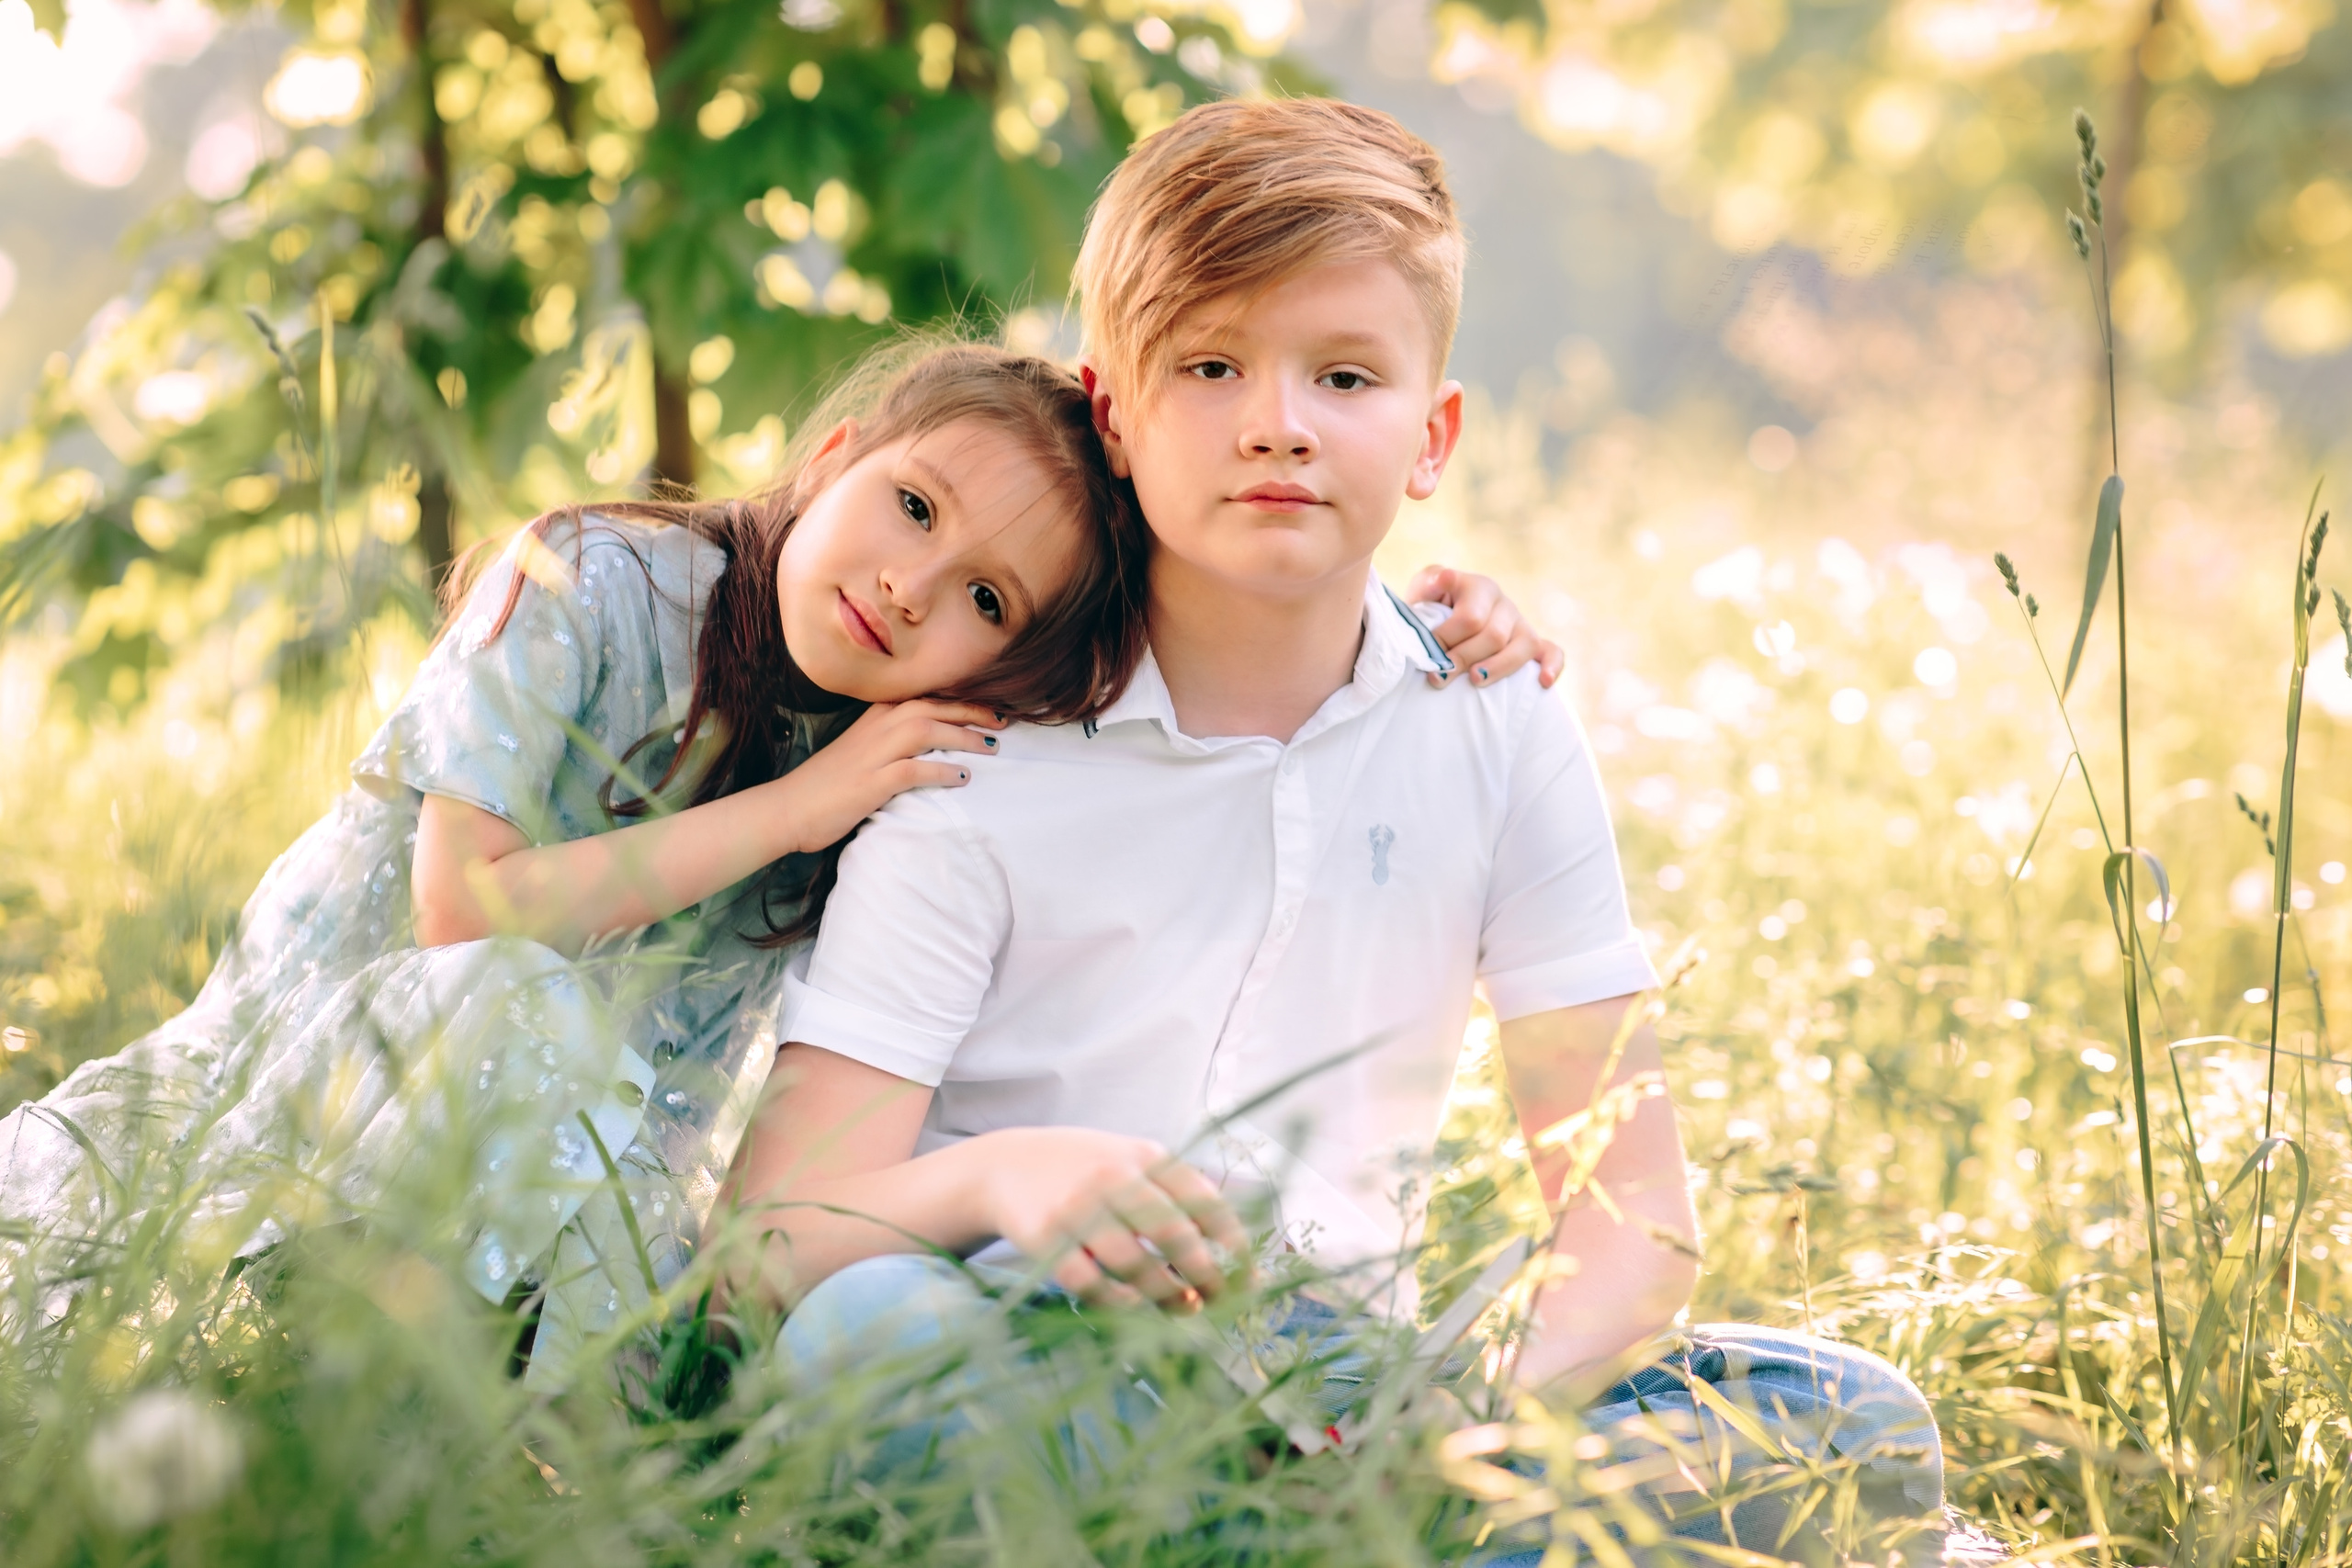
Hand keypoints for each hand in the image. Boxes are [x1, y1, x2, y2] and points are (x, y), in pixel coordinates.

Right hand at [770, 699, 1003, 854]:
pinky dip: (942, 770)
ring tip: (991, 748)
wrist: (787, 808)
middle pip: (931, 707)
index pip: (922, 698)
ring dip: (963, 737)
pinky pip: (914, 770)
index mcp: (872, 719)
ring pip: (927, 731)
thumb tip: (926, 746)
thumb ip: (887, 742)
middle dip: (971, 711)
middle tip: (1003, 722)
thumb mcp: (858, 752)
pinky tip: (962, 778)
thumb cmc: (825, 785)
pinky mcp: (871, 783)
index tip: (988, 707)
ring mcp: (872, 755)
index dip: (958, 700)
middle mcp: (874, 729)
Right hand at [975, 1128, 1250, 1310]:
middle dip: (1205, 1273)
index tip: (1247, 1274)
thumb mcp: (1131, 1161)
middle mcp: (1113, 1177)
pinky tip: (1132, 1306)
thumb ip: (1176, 1192)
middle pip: (1173, 1233)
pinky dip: (1118, 1302)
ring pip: (1135, 1264)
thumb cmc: (1084, 1170)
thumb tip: (1230, 1250)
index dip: (1232, 1241)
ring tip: (1183, 1308)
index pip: (1202, 1198)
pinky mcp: (1046, 1239)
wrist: (1004, 1166)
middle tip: (1217, 1298)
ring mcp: (1078, 1208)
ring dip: (1166, 1295)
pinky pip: (1091, 1283)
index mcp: (1144, 1155)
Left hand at [1403, 566, 1562, 690]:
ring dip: (1499, 667)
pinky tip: (1543, 682)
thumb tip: (1444, 579)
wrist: (1441, 621)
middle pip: (1494, 635)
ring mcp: (1521, 623)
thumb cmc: (1430, 610)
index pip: (1470, 617)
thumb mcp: (1422, 592)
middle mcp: (1504, 603)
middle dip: (1464, 659)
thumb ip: (1428, 585)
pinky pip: (1552, 651)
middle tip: (1438, 676)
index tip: (1425, 654)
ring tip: (1474, 681)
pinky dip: (1552, 666)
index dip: (1447, 640)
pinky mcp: (1532, 643)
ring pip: (1525, 644)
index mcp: (1479, 587)